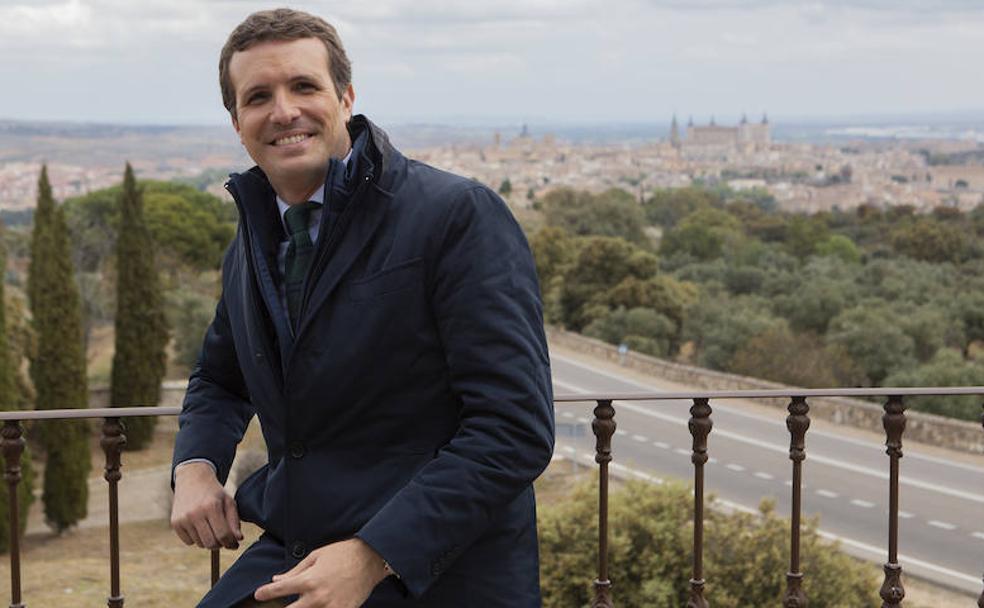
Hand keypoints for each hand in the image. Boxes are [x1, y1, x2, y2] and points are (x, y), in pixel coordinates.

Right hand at [170, 461, 242, 549]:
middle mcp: (195, 513)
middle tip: (224, 539)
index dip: (231, 543)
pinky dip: (196, 538)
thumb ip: (234, 521)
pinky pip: (188, 542)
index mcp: (212, 506)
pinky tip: (199, 526)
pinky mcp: (175, 522)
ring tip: (211, 528)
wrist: (192, 479)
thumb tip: (238, 540)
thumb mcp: (228, 502)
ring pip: (200, 544)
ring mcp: (183, 518)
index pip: (223, 535)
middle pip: (211, 543)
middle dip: (220, 544)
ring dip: (208, 541)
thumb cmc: (214, 493)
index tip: (234, 544)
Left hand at [253, 538, 386, 606]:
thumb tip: (276, 580)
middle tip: (275, 607)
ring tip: (299, 606)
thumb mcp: (316, 556)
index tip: (258, 594)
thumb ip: (295, 571)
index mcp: (308, 580)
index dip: (265, 593)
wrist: (371, 558)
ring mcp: (330, 607)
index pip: (279, 591)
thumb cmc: (342, 553)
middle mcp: (316, 597)